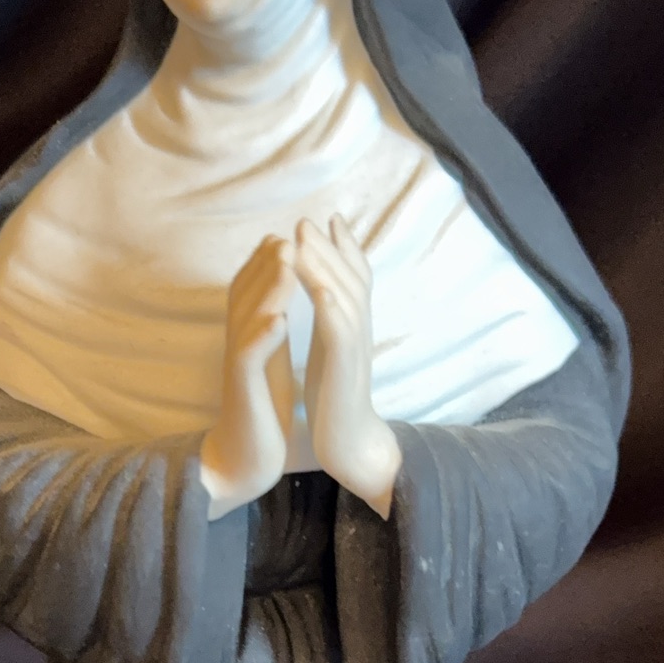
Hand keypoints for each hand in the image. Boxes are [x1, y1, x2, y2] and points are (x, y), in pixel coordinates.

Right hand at [200, 235, 295, 518]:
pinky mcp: (243, 389)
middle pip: (246, 293)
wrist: (244, 456)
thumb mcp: (269, 358)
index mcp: (250, 334)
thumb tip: (281, 297)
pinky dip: (263, 337)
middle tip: (288, 236)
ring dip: (268, 288)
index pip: (253, 288)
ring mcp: (239, 364)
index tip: (292, 235)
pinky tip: (278, 321)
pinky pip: (249, 358)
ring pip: (248, 317)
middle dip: (267, 263)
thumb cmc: (260, 406)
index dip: (269, 261)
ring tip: (286, 262)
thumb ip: (271, 327)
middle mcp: (239, 342)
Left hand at [298, 216, 399, 516]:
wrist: (349, 442)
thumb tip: (324, 295)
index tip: (327, 220)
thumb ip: (332, 322)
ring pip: (344, 296)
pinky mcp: (346, 368)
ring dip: (324, 265)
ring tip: (304, 240)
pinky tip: (317, 287)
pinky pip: (340, 330)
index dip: (343, 247)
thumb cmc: (337, 398)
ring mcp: (355, 347)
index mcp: (351, 326)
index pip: (353, 277)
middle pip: (350, 277)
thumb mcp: (333, 351)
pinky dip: (330, 305)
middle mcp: (359, 330)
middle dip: (329, 246)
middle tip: (308, 220)